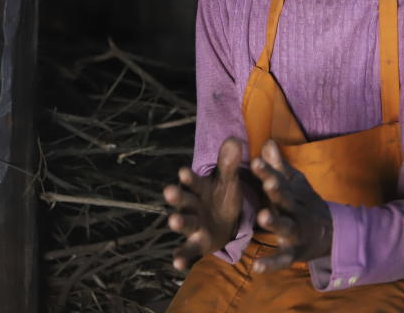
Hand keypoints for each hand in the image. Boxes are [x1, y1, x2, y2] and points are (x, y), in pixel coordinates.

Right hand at [163, 137, 243, 270]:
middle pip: (184, 201)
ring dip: (178, 222)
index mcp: (200, 189)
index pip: (194, 181)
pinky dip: (182, 257)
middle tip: (169, 191)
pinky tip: (177, 264)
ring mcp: (194, 226)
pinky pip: (188, 251)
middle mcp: (192, 206)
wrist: (227, 223)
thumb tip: (234, 140)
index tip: (184, 171)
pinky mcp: (198, 244)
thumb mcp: (229, 181)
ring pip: (185, 223)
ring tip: (173, 221)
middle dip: (177, 196)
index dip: (189, 177)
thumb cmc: (223, 197)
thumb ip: (229, 164)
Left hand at [250, 139, 332, 272]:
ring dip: (274, 221)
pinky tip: (256, 267)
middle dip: (277, 191)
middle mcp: (294, 210)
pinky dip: (271, 264)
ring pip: (285, 226)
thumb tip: (268, 141)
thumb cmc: (303, 204)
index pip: (278, 179)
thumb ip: (279, 166)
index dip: (268, 171)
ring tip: (262, 217)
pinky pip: (282, 259)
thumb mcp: (295, 184)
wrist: (330, 233)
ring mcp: (295, 231)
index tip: (256, 160)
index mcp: (290, 193)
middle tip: (268, 183)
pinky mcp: (294, 253)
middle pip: (285, 199)